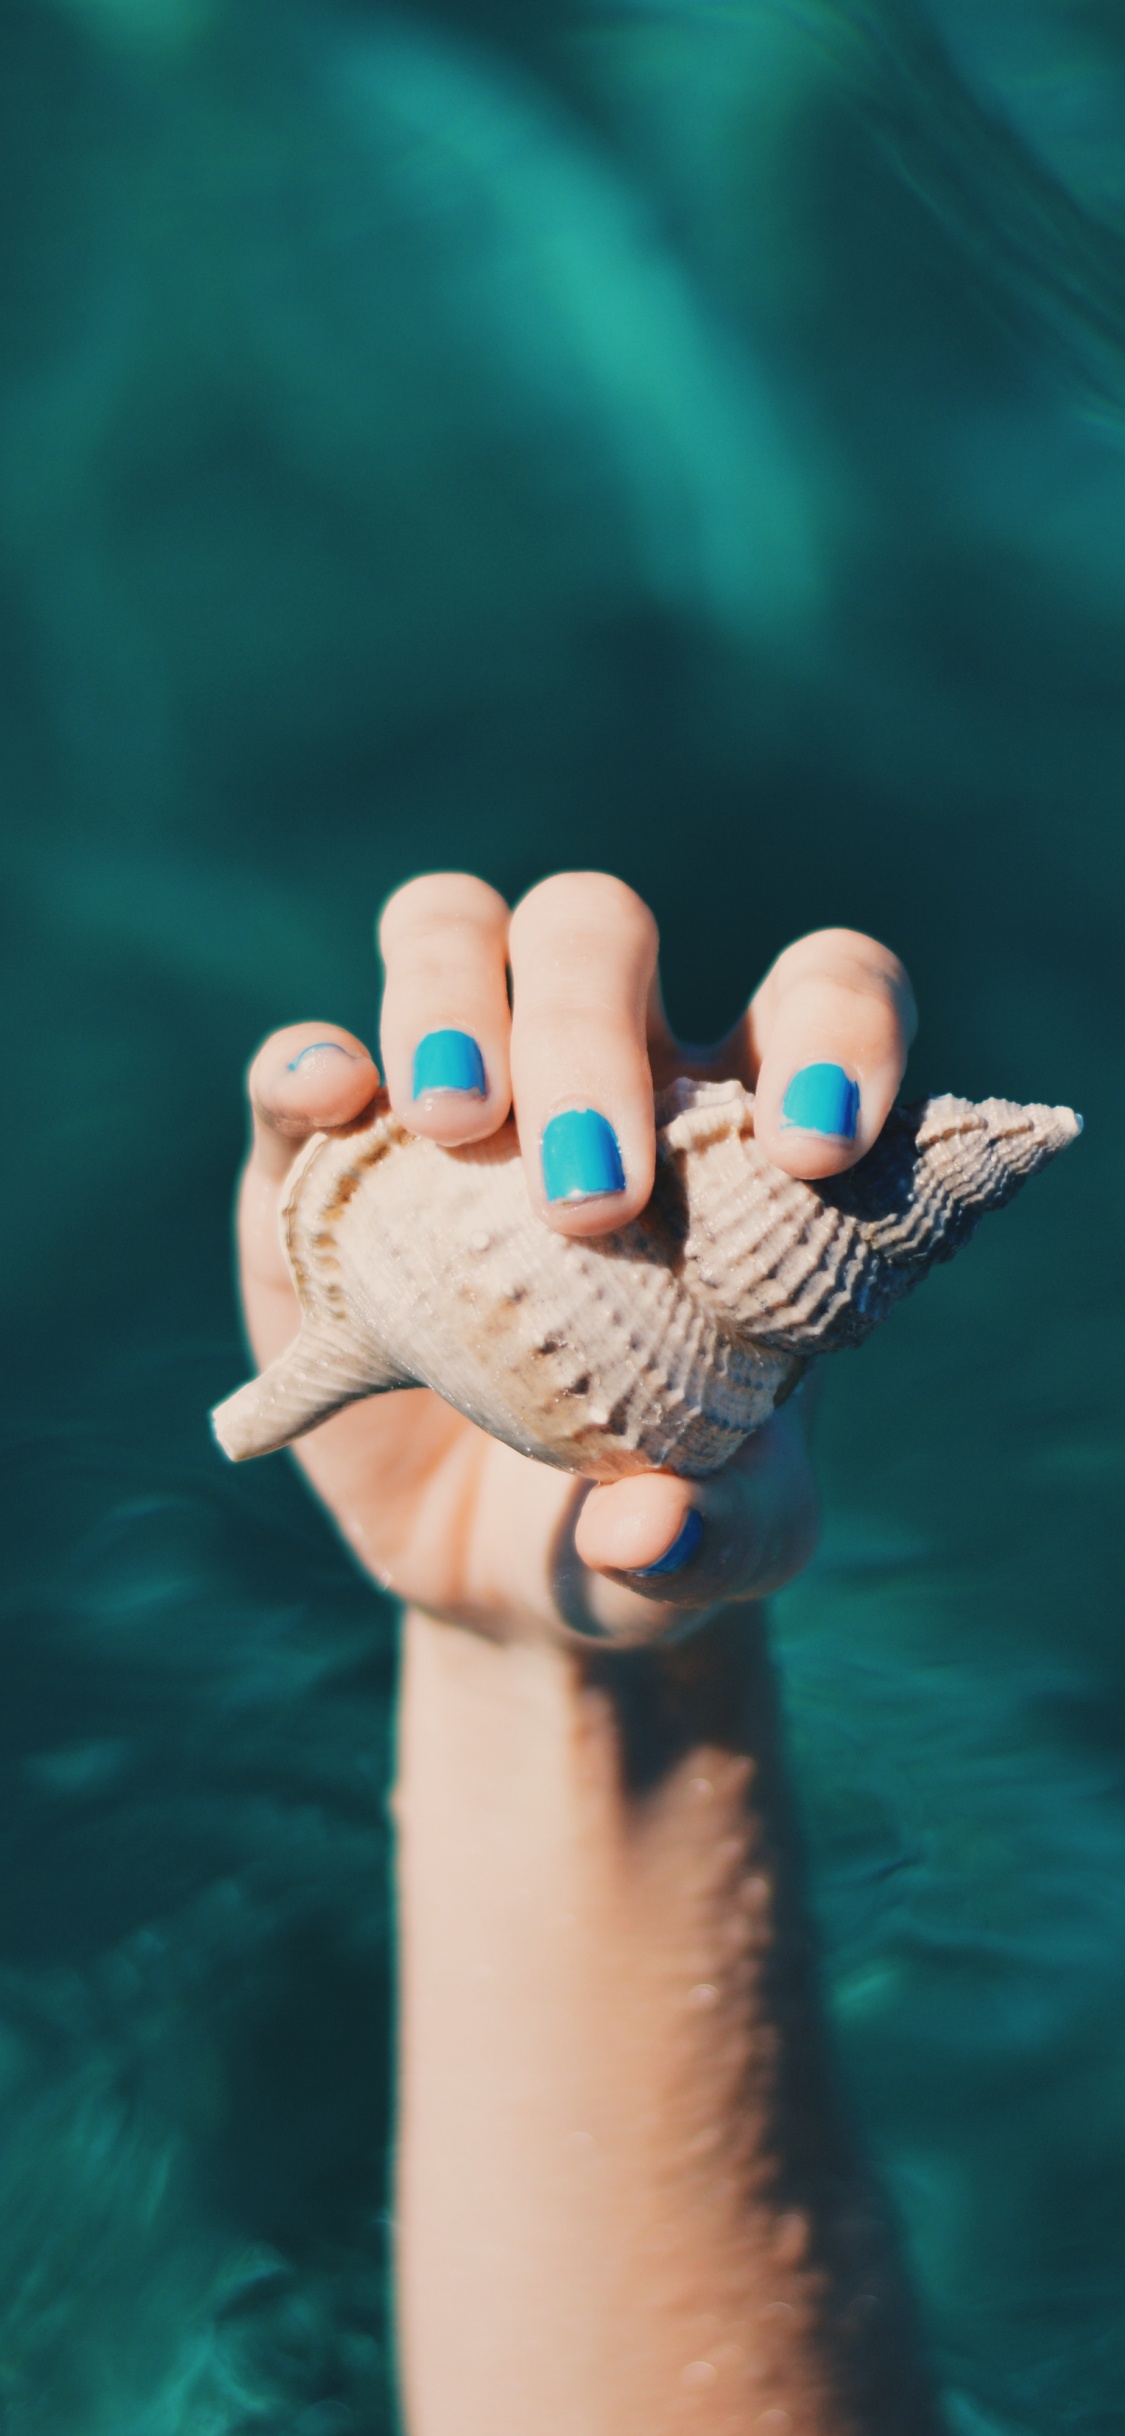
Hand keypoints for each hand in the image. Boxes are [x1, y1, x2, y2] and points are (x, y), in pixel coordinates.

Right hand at [235, 872, 914, 1643]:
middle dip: (589, 1033)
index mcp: (742, 1137)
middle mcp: (604, 1075)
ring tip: (458, 1126)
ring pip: (452, 931)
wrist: (516, 1580)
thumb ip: (722, 1536)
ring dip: (450, 998)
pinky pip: (301, 1068)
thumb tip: (642, 1528)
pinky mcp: (323, 1170)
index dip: (834, 1028)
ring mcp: (455, 1103)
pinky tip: (335, 1108)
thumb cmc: (665, 1522)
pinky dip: (308, 1066)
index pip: (818, 992)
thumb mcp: (729, 1549)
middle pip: (598, 930)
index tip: (814, 1149)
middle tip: (588, 1202)